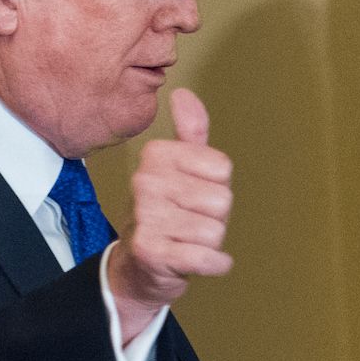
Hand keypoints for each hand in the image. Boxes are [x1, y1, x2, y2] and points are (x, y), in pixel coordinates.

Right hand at [107, 89, 231, 342]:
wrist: (137, 266)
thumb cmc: (166, 214)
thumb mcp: (178, 170)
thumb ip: (190, 133)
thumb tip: (183, 94)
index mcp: (156, 155)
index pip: (222, 170)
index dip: (215, 188)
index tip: (191, 198)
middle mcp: (146, 181)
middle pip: (221, 201)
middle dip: (213, 219)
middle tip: (187, 223)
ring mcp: (146, 217)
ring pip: (215, 231)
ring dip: (209, 244)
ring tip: (184, 240)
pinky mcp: (152, 252)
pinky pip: (207, 258)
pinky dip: (212, 265)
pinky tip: (192, 261)